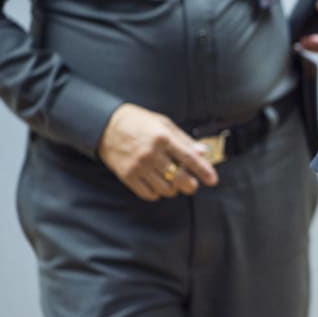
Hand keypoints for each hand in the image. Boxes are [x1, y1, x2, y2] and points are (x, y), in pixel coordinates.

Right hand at [97, 103, 217, 200]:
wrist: (105, 125)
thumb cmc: (138, 122)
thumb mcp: (163, 124)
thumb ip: (184, 140)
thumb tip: (203, 152)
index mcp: (163, 137)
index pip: (189, 158)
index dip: (203, 170)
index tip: (212, 179)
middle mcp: (151, 153)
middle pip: (179, 178)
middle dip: (190, 185)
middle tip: (191, 184)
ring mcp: (138, 166)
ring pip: (165, 189)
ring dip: (173, 189)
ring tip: (172, 181)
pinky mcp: (127, 176)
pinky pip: (149, 194)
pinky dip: (157, 193)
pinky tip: (158, 185)